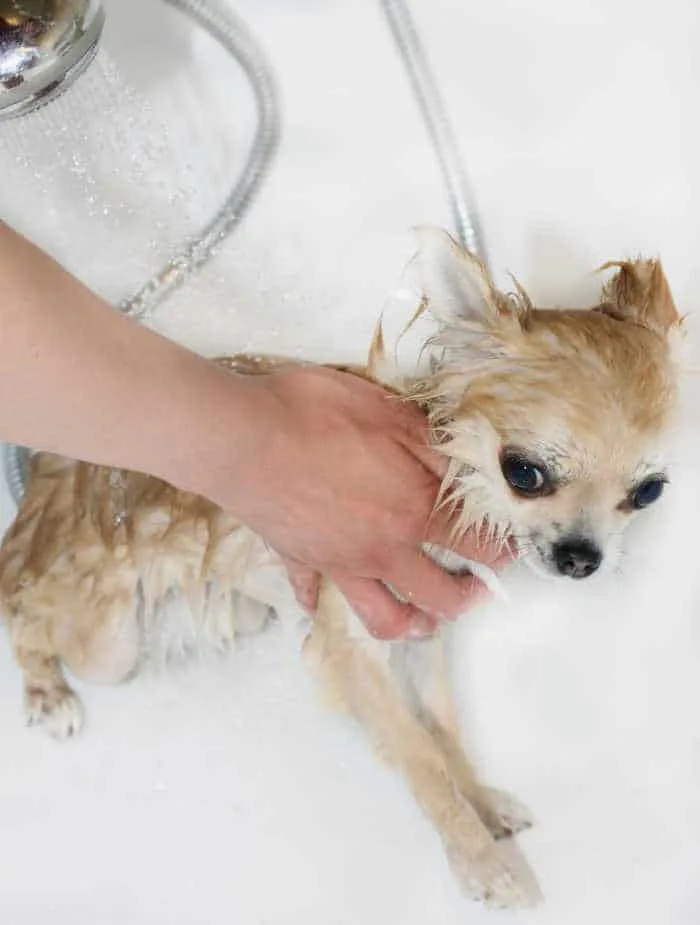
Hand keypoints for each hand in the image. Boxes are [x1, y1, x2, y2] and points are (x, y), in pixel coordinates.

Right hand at [218, 366, 512, 637]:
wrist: (242, 438)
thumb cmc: (315, 417)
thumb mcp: (391, 413)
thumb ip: (433, 444)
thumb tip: (466, 465)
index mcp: (412, 511)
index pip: (476, 545)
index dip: (502, 551)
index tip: (509, 550)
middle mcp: (382, 549)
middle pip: (438, 595)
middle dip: (466, 599)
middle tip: (476, 590)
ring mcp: (339, 562)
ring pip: (382, 616)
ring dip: (408, 623)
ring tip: (422, 618)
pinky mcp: (298, 560)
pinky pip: (312, 592)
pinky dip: (319, 600)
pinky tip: (321, 599)